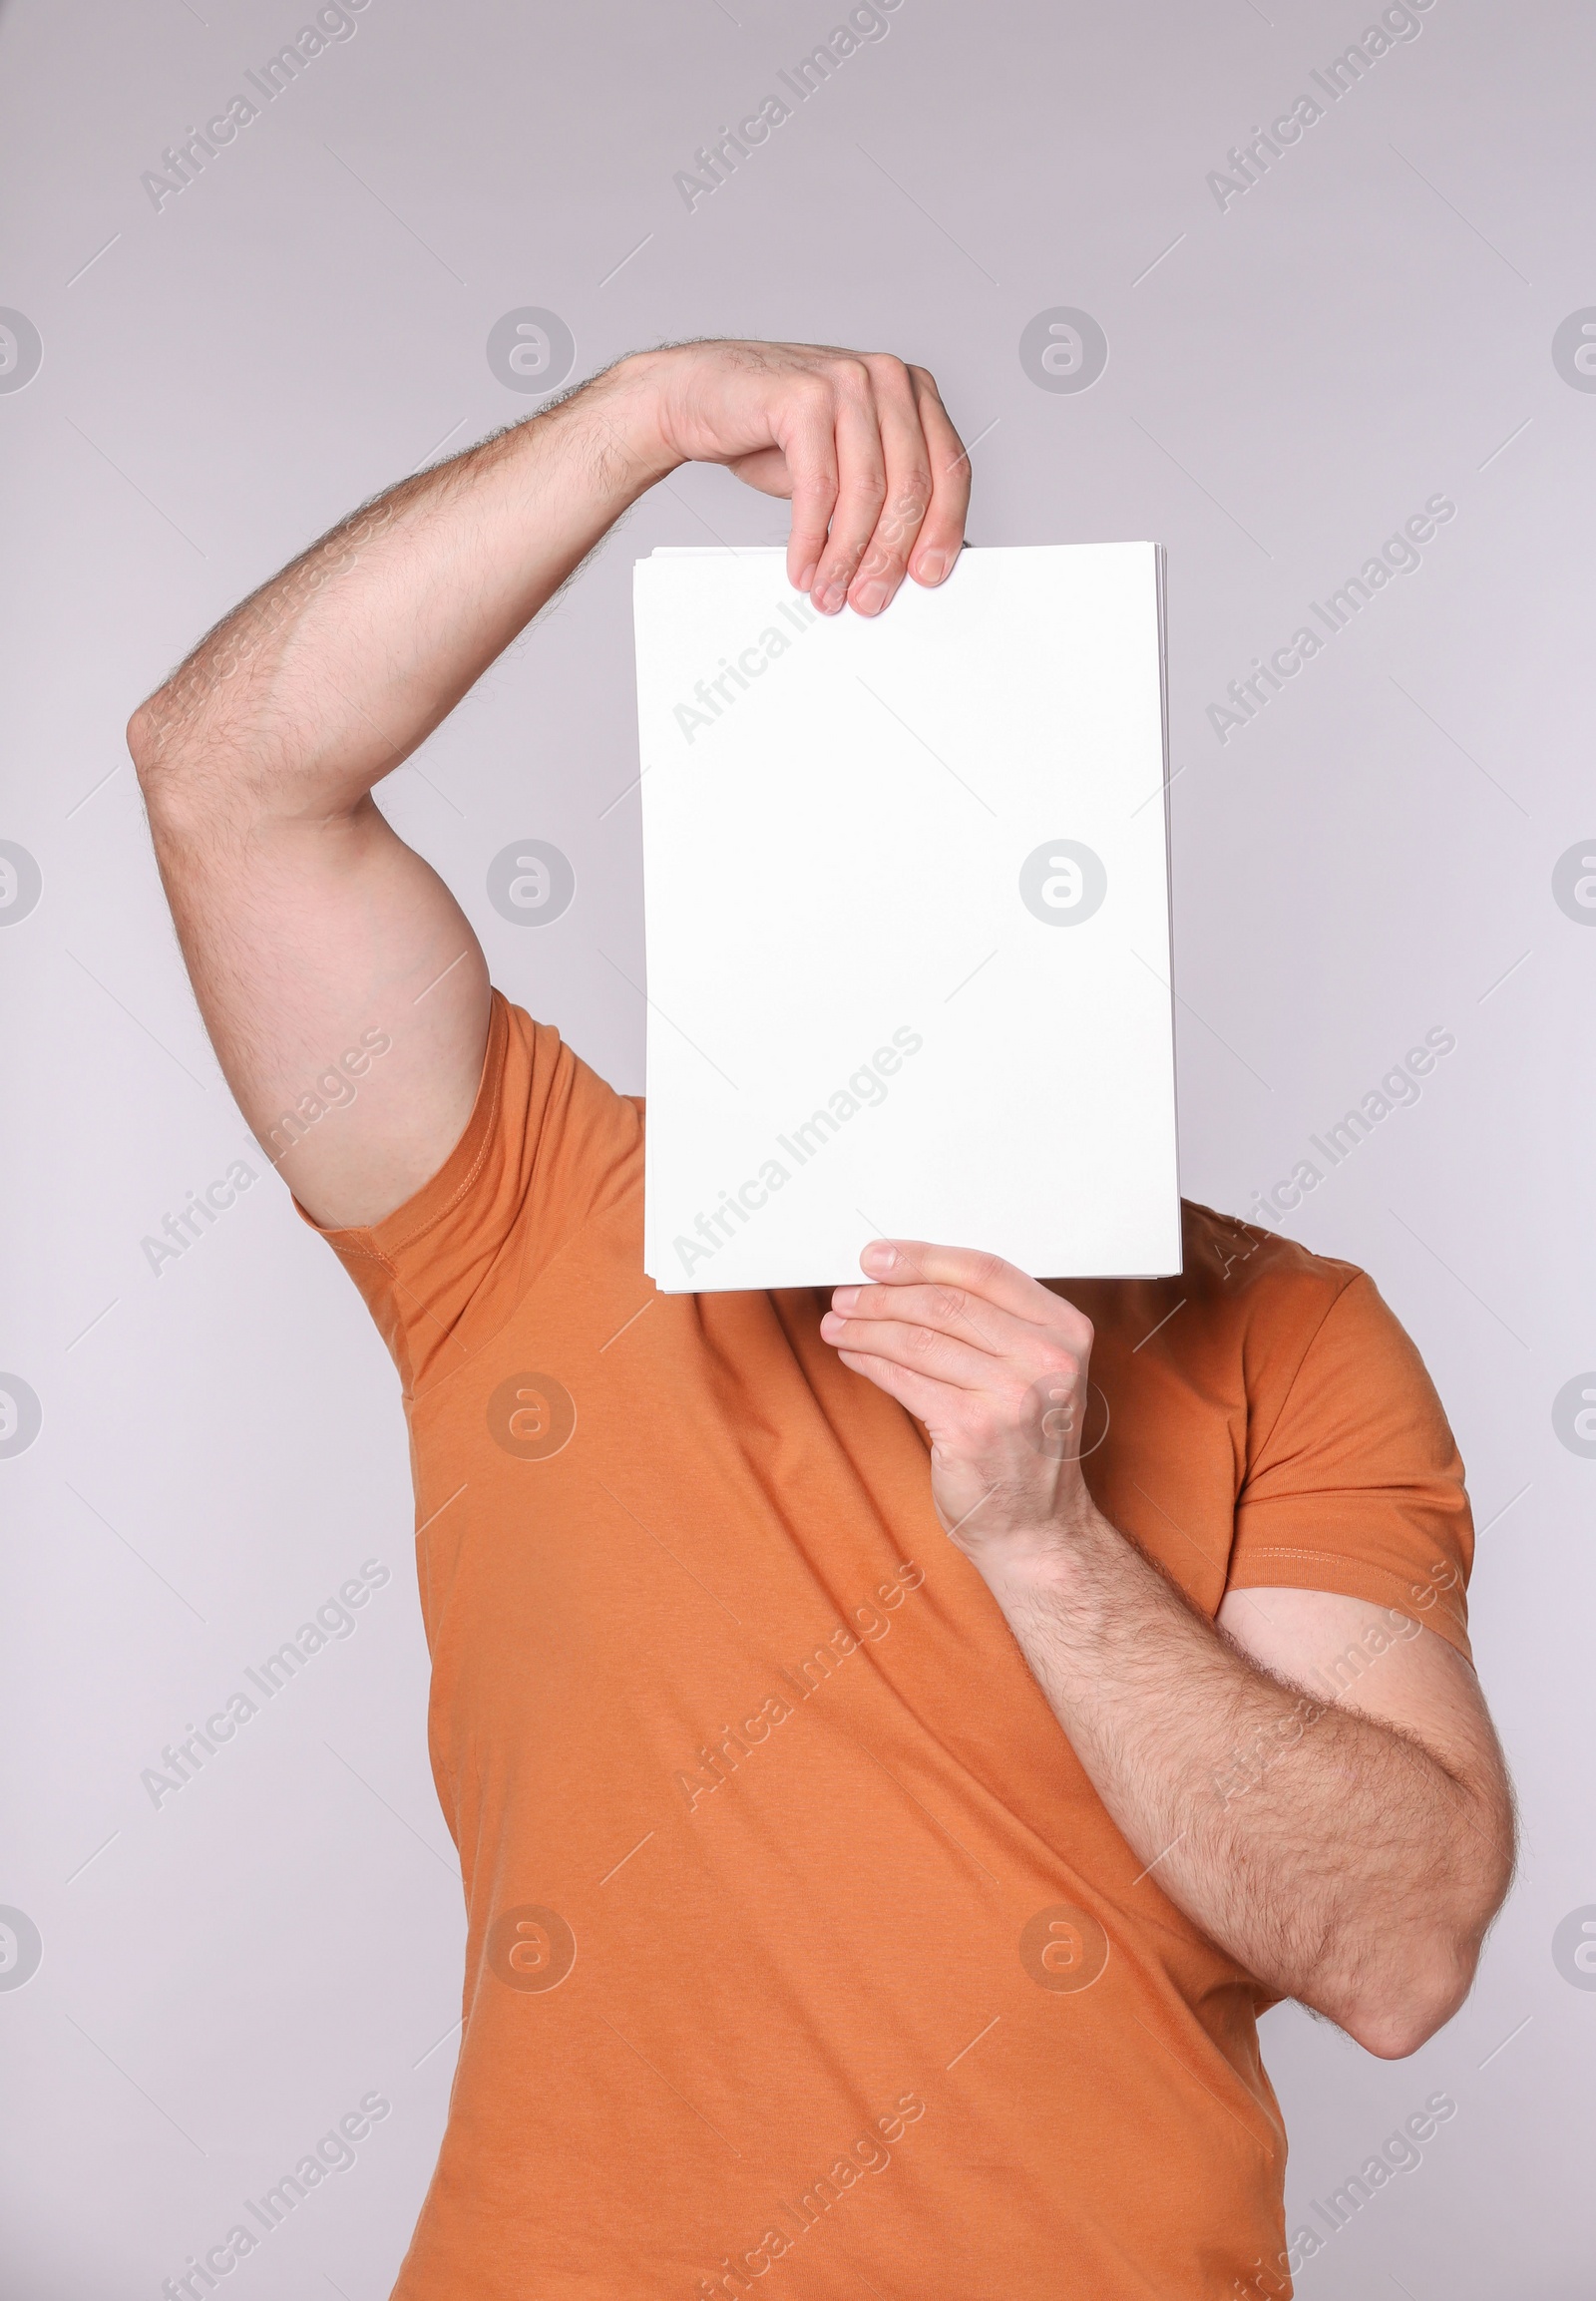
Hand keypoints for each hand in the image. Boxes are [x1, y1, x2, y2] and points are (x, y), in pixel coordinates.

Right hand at [629, 340, 969, 616]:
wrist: (697, 397)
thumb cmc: (773, 433)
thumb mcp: (844, 466)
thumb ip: (883, 498)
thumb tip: (914, 561)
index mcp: (911, 392)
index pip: (948, 470)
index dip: (942, 531)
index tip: (927, 579)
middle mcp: (887, 378)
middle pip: (910, 485)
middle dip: (889, 556)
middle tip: (870, 600)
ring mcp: (847, 380)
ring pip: (866, 492)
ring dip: (847, 557)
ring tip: (831, 594)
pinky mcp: (804, 396)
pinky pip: (819, 487)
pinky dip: (811, 539)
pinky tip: (803, 568)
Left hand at [819, 1240, 1101, 1568]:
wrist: (1037, 1527)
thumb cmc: (1026, 1445)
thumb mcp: (1031, 1371)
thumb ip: (990, 1323)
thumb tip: (905, 1279)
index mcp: (1065, 1330)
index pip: (985, 1271)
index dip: (923, 1258)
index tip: (878, 1256)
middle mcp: (1046, 1359)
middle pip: (945, 1302)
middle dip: (883, 1294)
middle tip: (846, 1294)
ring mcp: (1011, 1396)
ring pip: (918, 1339)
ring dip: (866, 1327)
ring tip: (838, 1324)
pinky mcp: (971, 1429)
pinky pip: (904, 1380)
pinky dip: (869, 1362)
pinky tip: (853, 1356)